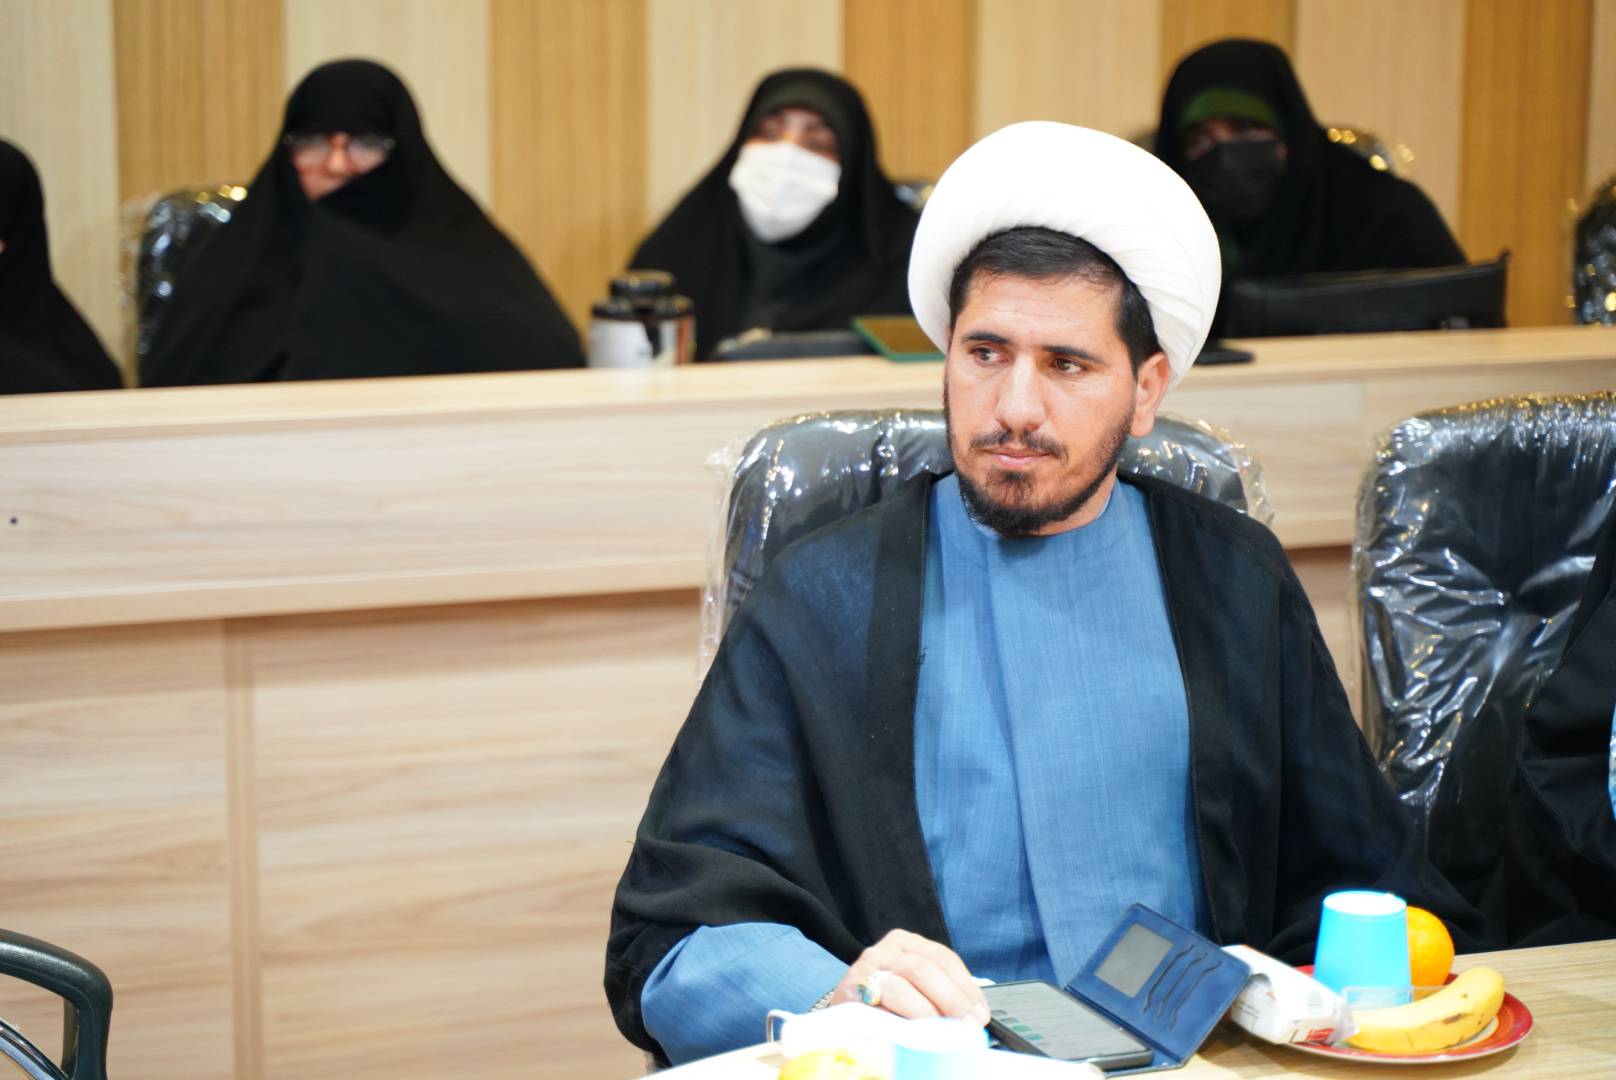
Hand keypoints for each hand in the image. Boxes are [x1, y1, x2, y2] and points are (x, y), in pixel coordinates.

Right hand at [829, 929, 989, 1024]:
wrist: (846, 1011)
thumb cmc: (886, 1000)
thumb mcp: (915, 987)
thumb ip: (940, 993)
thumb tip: (974, 1015)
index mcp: (906, 942)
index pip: (943, 957)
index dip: (965, 987)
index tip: (979, 1013)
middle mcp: (885, 950)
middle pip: (925, 969)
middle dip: (951, 1000)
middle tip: (965, 1025)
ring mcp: (865, 969)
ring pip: (901, 987)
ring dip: (926, 1014)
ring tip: (940, 1033)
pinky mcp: (849, 992)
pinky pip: (879, 1007)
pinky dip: (899, 1022)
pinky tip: (913, 1034)